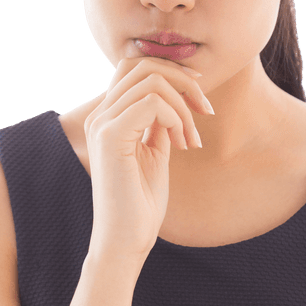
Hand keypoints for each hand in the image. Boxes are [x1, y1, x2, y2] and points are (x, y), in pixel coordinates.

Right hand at [83, 54, 213, 261]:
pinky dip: (176, 118)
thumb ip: (159, 125)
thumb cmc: (140, 204)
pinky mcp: (111, 136)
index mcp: (107, 118)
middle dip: (183, 81)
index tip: (199, 95)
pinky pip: (152, 102)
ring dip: (184, 105)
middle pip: (142, 64)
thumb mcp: (154, 154)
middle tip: (205, 111)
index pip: (134, 68)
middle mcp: (99, 116)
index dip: (172, 71)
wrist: (125, 240)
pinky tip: (181, 145)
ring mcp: (102, 124)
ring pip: (152, 81)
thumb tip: (176, 102)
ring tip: (190, 139)